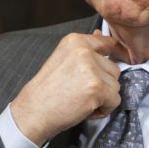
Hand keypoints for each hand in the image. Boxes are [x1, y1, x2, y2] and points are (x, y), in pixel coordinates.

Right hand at [10, 30, 127, 145]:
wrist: (32, 113)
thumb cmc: (48, 90)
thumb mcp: (63, 59)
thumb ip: (85, 49)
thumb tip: (100, 34)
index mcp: (75, 41)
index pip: (107, 43)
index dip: (113, 56)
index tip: (109, 66)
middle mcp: (84, 51)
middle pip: (114, 69)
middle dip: (103, 83)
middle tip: (80, 91)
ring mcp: (92, 69)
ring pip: (116, 85)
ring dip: (103, 97)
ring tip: (81, 99)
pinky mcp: (97, 88)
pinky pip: (115, 100)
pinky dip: (104, 109)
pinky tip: (86, 109)